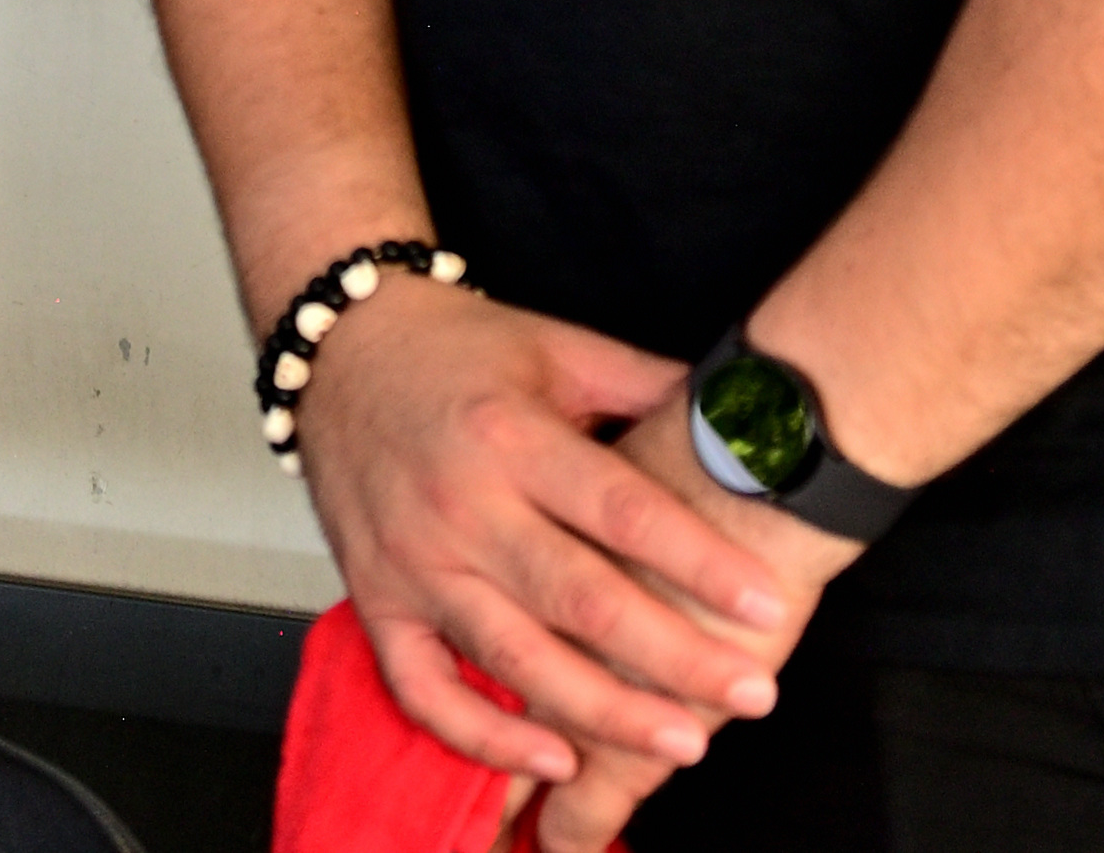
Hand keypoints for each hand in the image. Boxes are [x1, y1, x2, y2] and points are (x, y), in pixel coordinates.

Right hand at [293, 286, 794, 806]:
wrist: (336, 351)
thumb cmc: (455, 352)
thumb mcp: (556, 347)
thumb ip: (645, 386)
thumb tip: (741, 419)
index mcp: (512, 435)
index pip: (619, 510)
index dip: (698, 561)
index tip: (766, 603)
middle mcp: (461, 505)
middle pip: (579, 599)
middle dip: (673, 656)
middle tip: (749, 692)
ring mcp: (415, 562)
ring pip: (515, 657)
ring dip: (602, 710)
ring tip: (681, 740)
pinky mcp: (378, 602)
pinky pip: (425, 690)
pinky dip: (485, 737)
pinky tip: (556, 757)